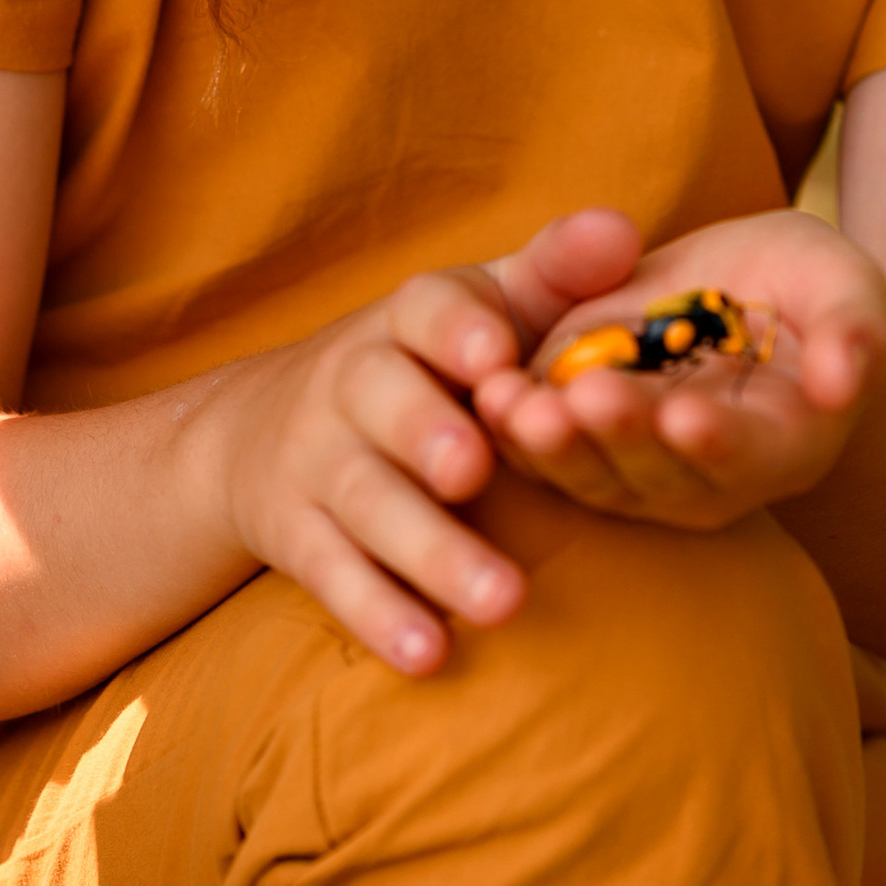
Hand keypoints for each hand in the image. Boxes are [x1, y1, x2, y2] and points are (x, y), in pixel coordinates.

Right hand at [204, 207, 640, 674]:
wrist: (261, 430)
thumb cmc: (425, 363)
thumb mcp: (482, 307)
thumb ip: (555, 274)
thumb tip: (624, 230)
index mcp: (406, 320)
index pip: (425, 310)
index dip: (457, 332)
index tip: (498, 359)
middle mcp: (350, 383)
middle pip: (382, 403)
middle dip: (426, 434)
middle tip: (475, 470)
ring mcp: (317, 463)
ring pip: (366, 504)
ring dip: (430, 551)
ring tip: (503, 601)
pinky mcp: (297, 537)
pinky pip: (334, 577)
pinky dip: (379, 615)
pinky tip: (429, 655)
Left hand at [468, 209, 885, 530]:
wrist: (747, 295)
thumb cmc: (808, 289)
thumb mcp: (845, 285)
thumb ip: (853, 331)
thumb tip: (845, 380)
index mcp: (783, 444)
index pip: (748, 455)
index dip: (716, 441)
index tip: (685, 415)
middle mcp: (708, 475)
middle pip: (658, 473)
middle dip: (618, 437)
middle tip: (587, 399)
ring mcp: (639, 469)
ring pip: (591, 473)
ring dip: (552, 444)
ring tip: (518, 402)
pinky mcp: (581, 443)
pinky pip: (543, 453)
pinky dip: (513, 431)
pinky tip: (487, 393)